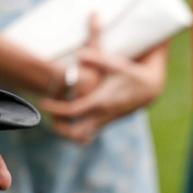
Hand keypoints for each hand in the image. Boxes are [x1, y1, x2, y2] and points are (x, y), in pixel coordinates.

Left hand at [39, 45, 167, 144]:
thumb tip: (79, 54)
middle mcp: (102, 115)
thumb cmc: (131, 74)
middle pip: (76, 133)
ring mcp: (105, 121)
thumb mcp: (116, 64)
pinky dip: (77, 131)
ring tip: (58, 120)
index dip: (55, 108)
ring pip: (83, 138)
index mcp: (101, 102)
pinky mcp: (107, 122)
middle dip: (60, 129)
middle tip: (50, 116)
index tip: (43, 103)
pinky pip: (89, 134)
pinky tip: (71, 118)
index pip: (73, 111)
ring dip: (68, 133)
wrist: (149, 89)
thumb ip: (96, 58)